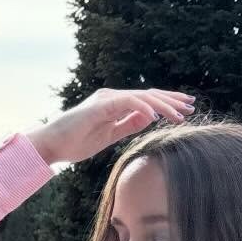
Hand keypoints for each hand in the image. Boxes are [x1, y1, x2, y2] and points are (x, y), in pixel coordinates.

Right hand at [27, 87, 195, 166]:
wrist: (50, 145)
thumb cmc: (75, 143)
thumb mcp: (109, 136)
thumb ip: (127, 125)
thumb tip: (149, 118)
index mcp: (114, 104)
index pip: (146, 100)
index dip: (167, 104)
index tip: (185, 110)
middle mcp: (112, 97)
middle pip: (148, 95)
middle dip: (171, 100)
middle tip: (191, 106)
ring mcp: (105, 99)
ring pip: (141, 97)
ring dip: (162, 105)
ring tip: (179, 114)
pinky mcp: (99, 106)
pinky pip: (126, 102)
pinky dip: (142, 107)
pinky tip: (155, 116)